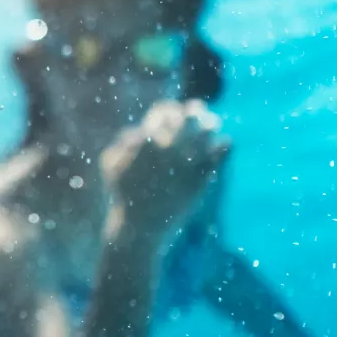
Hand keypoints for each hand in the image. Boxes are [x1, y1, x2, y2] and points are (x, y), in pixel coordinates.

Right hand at [101, 99, 229, 251]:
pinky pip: (220, 153)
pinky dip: (224, 145)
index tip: (175, 110)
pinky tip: (225, 143)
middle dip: (195, 110)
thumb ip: (123, 141)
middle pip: (189, 117)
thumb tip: (140, 129)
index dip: (170, 108)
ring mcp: (188, 161)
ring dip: (211, 124)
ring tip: (214, 125)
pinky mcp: (202, 176)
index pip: (164, 111)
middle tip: (199, 110)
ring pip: (208, 131)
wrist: (141, 228)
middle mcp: (170, 146)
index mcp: (148, 139)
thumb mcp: (111, 164)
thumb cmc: (124, 195)